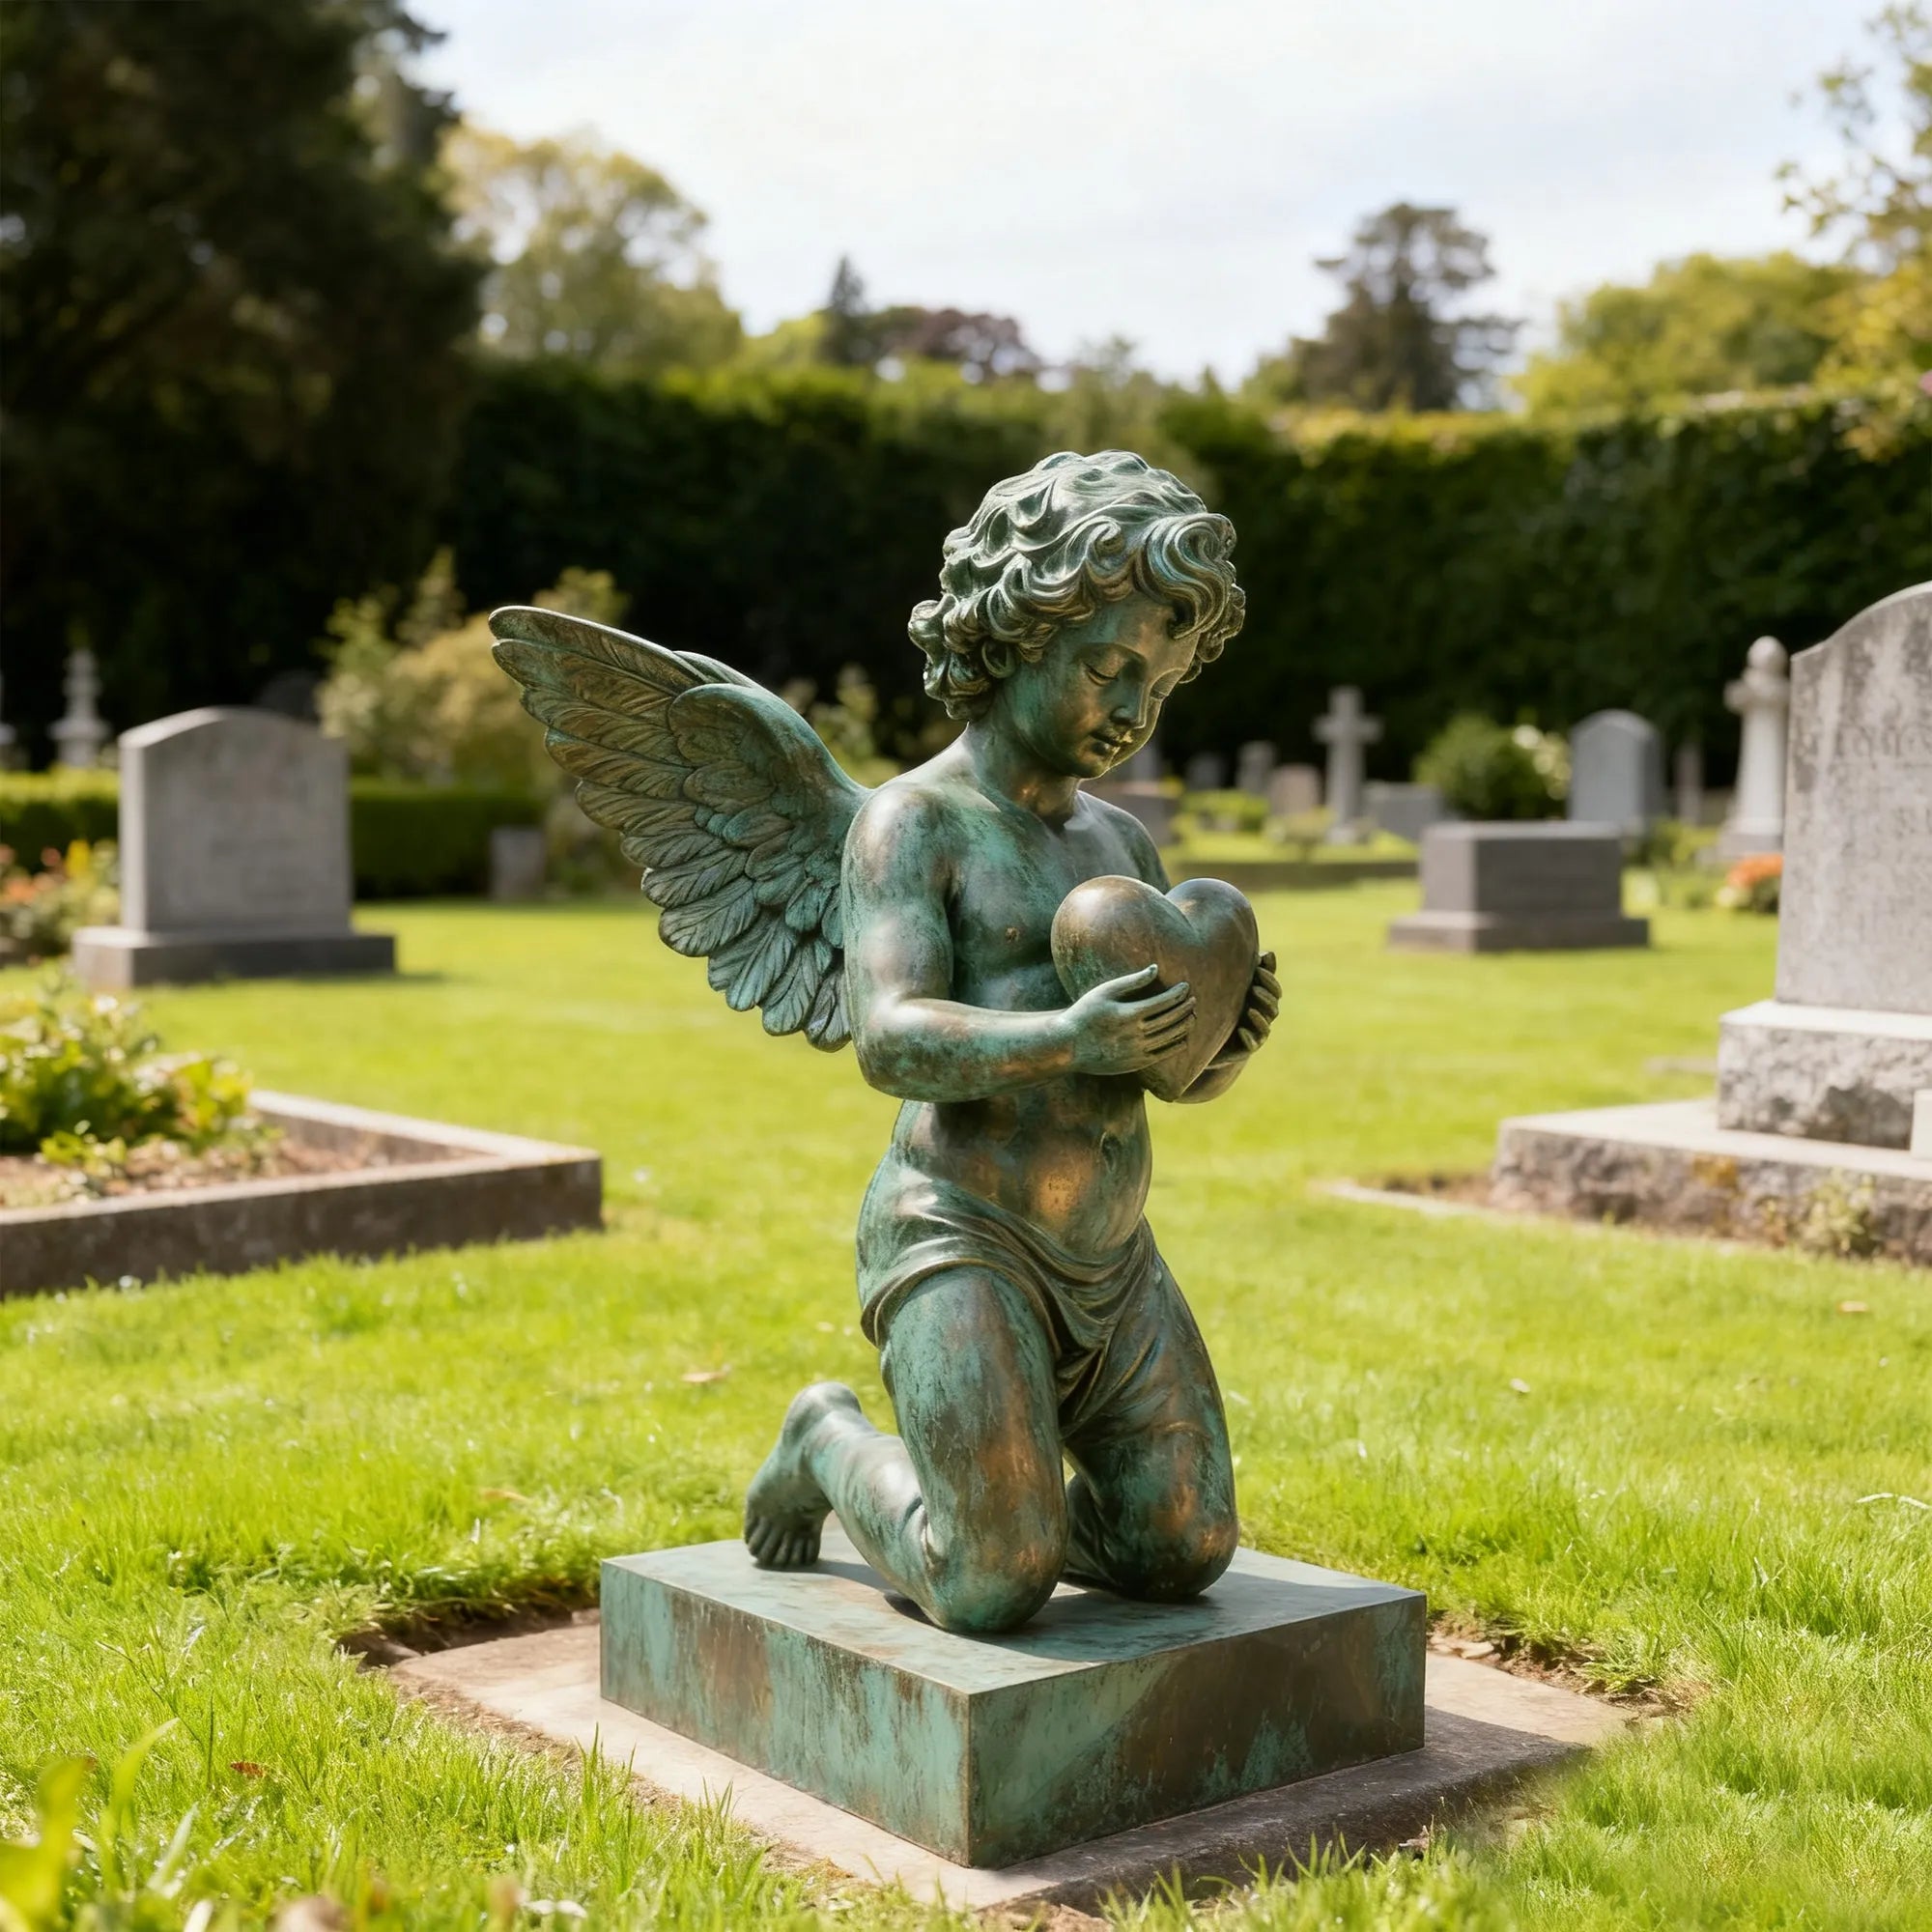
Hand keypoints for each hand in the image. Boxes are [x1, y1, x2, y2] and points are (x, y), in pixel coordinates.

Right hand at [1060, 963, 1194, 1076]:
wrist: (1068, 1046)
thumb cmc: (1084, 1013)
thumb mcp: (1104, 991)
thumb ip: (1132, 980)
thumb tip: (1155, 968)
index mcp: (1129, 1014)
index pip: (1163, 1002)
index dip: (1177, 994)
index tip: (1186, 987)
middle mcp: (1136, 1034)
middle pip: (1170, 1020)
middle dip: (1185, 1009)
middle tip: (1194, 1001)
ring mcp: (1136, 1051)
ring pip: (1170, 1038)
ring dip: (1185, 1026)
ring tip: (1193, 1017)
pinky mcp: (1135, 1064)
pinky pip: (1162, 1055)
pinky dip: (1176, 1045)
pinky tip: (1183, 1038)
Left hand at [1210, 951, 1279, 1066]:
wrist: (1209, 1039)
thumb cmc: (1221, 1007)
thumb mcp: (1232, 988)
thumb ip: (1249, 972)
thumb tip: (1269, 953)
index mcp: (1261, 999)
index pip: (1274, 989)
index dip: (1269, 980)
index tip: (1259, 968)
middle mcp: (1262, 1015)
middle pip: (1273, 1006)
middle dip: (1265, 996)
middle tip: (1254, 987)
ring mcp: (1256, 1032)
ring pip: (1266, 1024)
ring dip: (1260, 1016)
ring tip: (1249, 1010)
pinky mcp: (1247, 1048)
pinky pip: (1253, 1043)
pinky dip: (1249, 1037)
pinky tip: (1241, 1030)